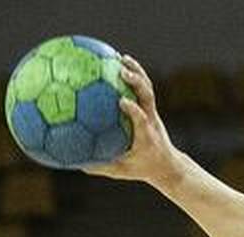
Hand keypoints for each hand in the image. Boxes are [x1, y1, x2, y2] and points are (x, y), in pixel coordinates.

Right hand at [86, 55, 181, 186]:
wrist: (167, 164)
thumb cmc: (143, 168)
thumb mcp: (121, 171)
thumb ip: (100, 166)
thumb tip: (76, 163)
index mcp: (146, 135)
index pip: (142, 120)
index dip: (134, 110)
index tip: (122, 101)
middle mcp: (151, 120)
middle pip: (147, 97)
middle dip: (137, 82)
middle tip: (122, 70)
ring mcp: (152, 113)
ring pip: (147, 88)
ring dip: (136, 71)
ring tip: (121, 58)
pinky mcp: (150, 108)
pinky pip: (142, 88)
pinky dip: (133, 75)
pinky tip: (118, 64)